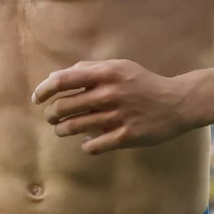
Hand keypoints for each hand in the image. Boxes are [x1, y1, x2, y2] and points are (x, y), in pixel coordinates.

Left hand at [33, 59, 200, 154]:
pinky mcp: (126, 136)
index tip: (37, 98)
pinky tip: (86, 143)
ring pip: (74, 127)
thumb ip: (88, 69)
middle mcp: (109, 94)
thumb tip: (56, 77)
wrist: (176, 103)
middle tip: (52, 117)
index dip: (43, 90)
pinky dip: (86, 146)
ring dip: (62, 130)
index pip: (62, 81)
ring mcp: (117, 116)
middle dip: (51, 114)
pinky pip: (94, 146)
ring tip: (62, 130)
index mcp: (105, 74)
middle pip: (64, 107)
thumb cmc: (142, 83)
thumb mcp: (119, 67)